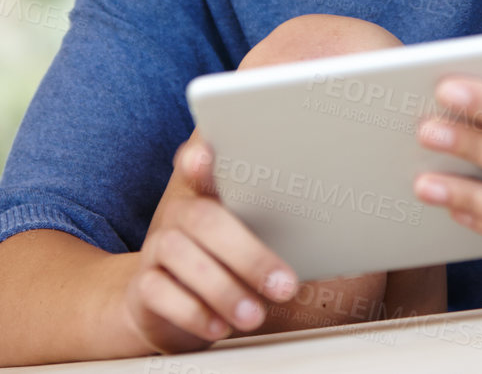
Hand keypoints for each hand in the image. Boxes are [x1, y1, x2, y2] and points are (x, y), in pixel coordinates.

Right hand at [119, 134, 300, 351]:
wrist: (166, 302)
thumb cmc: (225, 259)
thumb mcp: (250, 234)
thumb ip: (278, 223)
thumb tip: (338, 235)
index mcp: (208, 190)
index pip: (203, 159)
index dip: (201, 154)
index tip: (206, 154)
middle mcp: (179, 211)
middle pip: (204, 218)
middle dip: (249, 254)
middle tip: (285, 286)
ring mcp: (157, 245)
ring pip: (181, 255)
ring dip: (225, 289)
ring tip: (255, 315)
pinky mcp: (143, 284)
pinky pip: (160, 292)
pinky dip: (193, 311)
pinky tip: (219, 325)